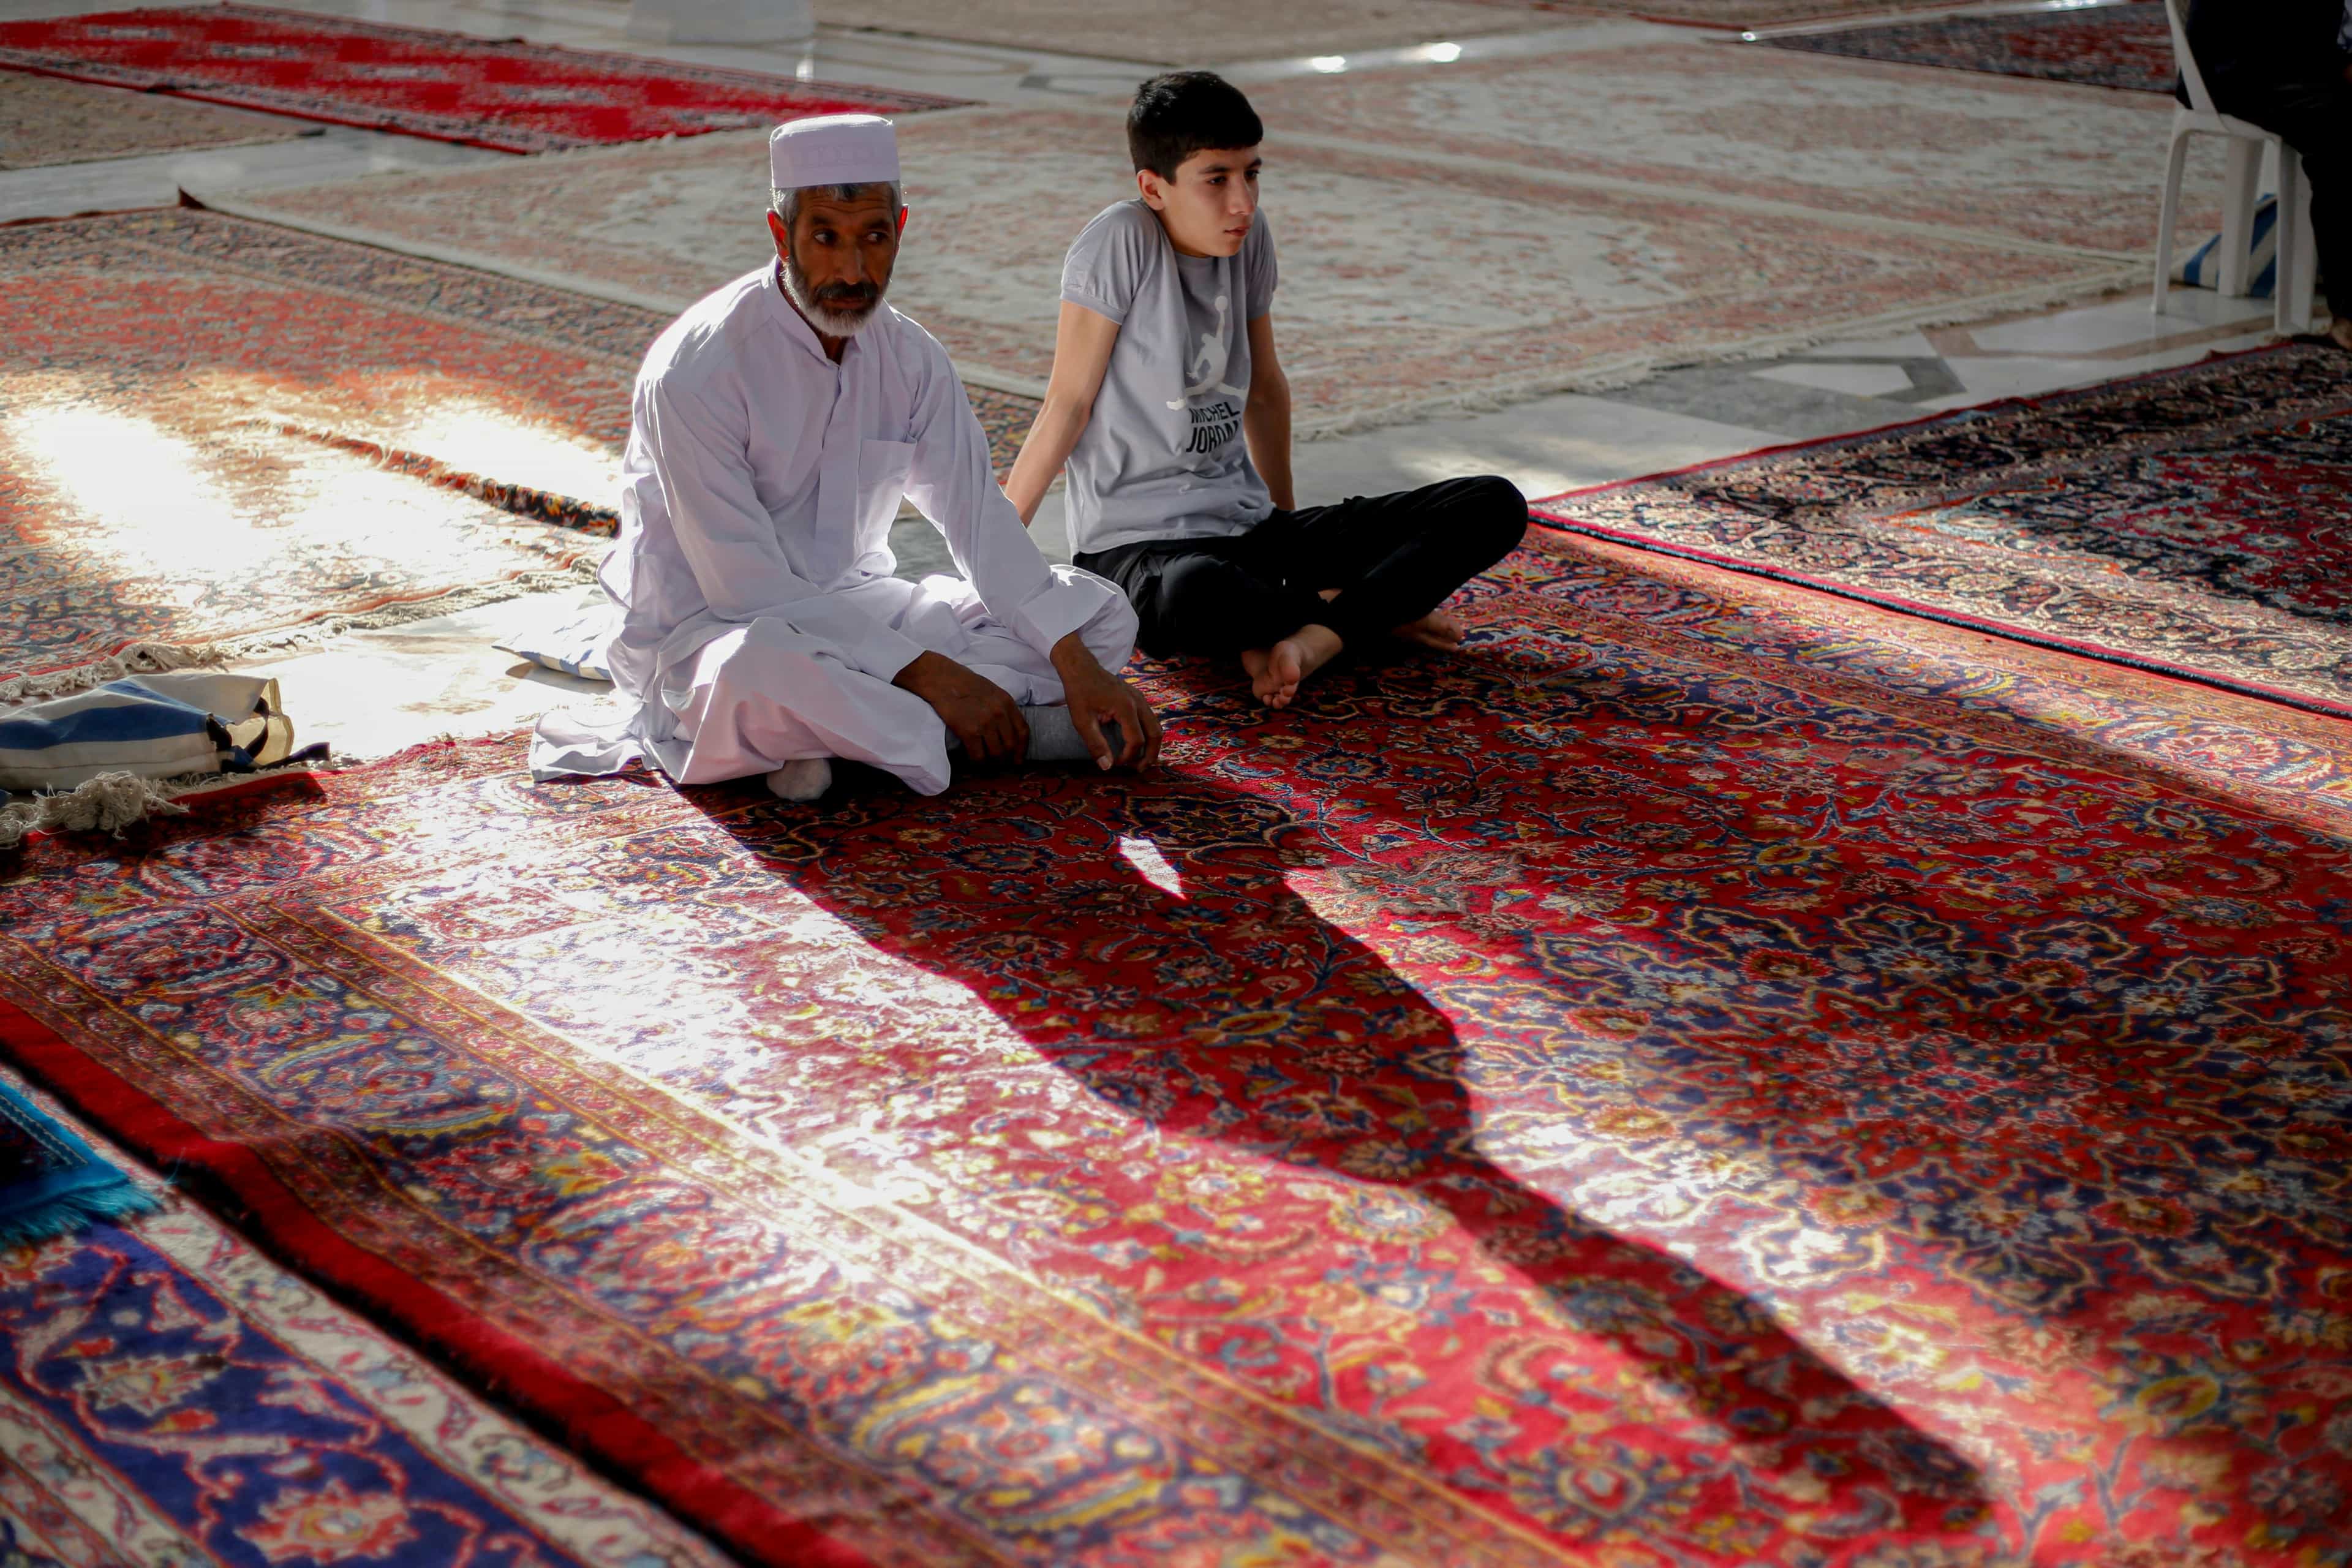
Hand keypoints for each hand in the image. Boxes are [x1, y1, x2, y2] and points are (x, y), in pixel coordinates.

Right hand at [893, 651, 1027, 764]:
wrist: (942, 679)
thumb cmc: (965, 683)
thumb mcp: (992, 691)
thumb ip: (1002, 708)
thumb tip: (1007, 729)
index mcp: (1007, 702)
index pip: (1023, 731)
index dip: (1022, 749)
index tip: (1018, 759)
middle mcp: (999, 714)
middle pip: (1010, 746)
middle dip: (1006, 759)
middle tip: (1000, 764)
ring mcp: (985, 723)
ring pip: (996, 754)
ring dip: (991, 762)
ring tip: (986, 763)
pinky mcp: (969, 731)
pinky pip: (978, 755)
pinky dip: (976, 762)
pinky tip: (972, 759)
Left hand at [1051, 633, 1161, 771]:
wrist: (1081, 668)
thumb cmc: (1080, 692)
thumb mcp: (1082, 721)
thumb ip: (1096, 744)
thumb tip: (1107, 766)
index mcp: (1126, 708)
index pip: (1136, 740)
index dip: (1128, 757)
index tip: (1116, 763)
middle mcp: (1138, 702)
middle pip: (1155, 734)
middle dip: (1150, 755)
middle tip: (1140, 769)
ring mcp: (1140, 699)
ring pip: (1155, 726)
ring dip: (1151, 745)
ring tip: (1141, 760)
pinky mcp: (1138, 698)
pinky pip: (1150, 719)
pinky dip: (1148, 734)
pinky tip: (1137, 742)